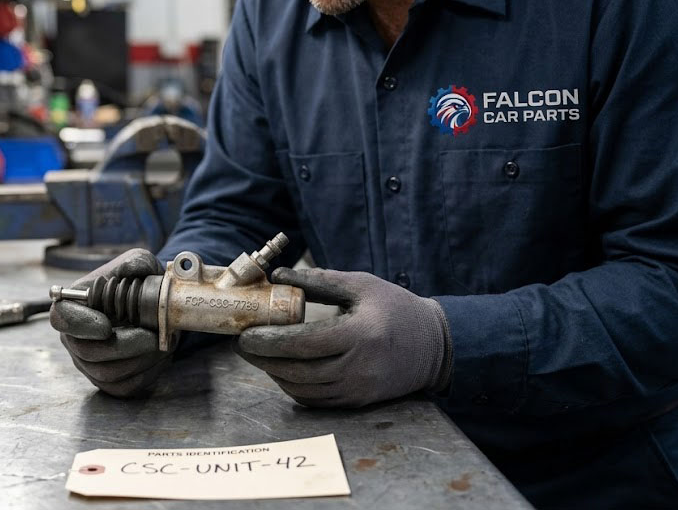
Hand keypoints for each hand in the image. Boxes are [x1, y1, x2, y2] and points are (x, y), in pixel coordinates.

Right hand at [50, 249, 175, 396]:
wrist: (157, 308)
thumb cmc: (140, 284)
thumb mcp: (140, 263)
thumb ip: (135, 263)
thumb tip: (130, 270)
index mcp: (75, 306)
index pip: (60, 318)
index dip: (80, 325)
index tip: (106, 326)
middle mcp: (75, 338)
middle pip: (87, 352)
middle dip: (124, 346)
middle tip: (153, 336)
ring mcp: (89, 363)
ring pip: (107, 373)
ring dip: (141, 359)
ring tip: (162, 342)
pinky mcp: (109, 382)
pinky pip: (124, 386)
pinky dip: (148, 372)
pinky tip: (161, 354)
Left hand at [234, 268, 452, 407]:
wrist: (434, 345)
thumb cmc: (396, 309)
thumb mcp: (361, 285)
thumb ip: (319, 281)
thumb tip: (279, 275)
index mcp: (359, 334)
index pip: (303, 343)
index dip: (269, 342)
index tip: (246, 334)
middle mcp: (359, 367)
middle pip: (298, 370)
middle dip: (263, 360)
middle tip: (242, 345)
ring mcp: (359, 389)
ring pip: (303, 389)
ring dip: (275, 374)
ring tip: (259, 356)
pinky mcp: (359, 402)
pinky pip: (317, 401)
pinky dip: (294, 387)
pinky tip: (283, 370)